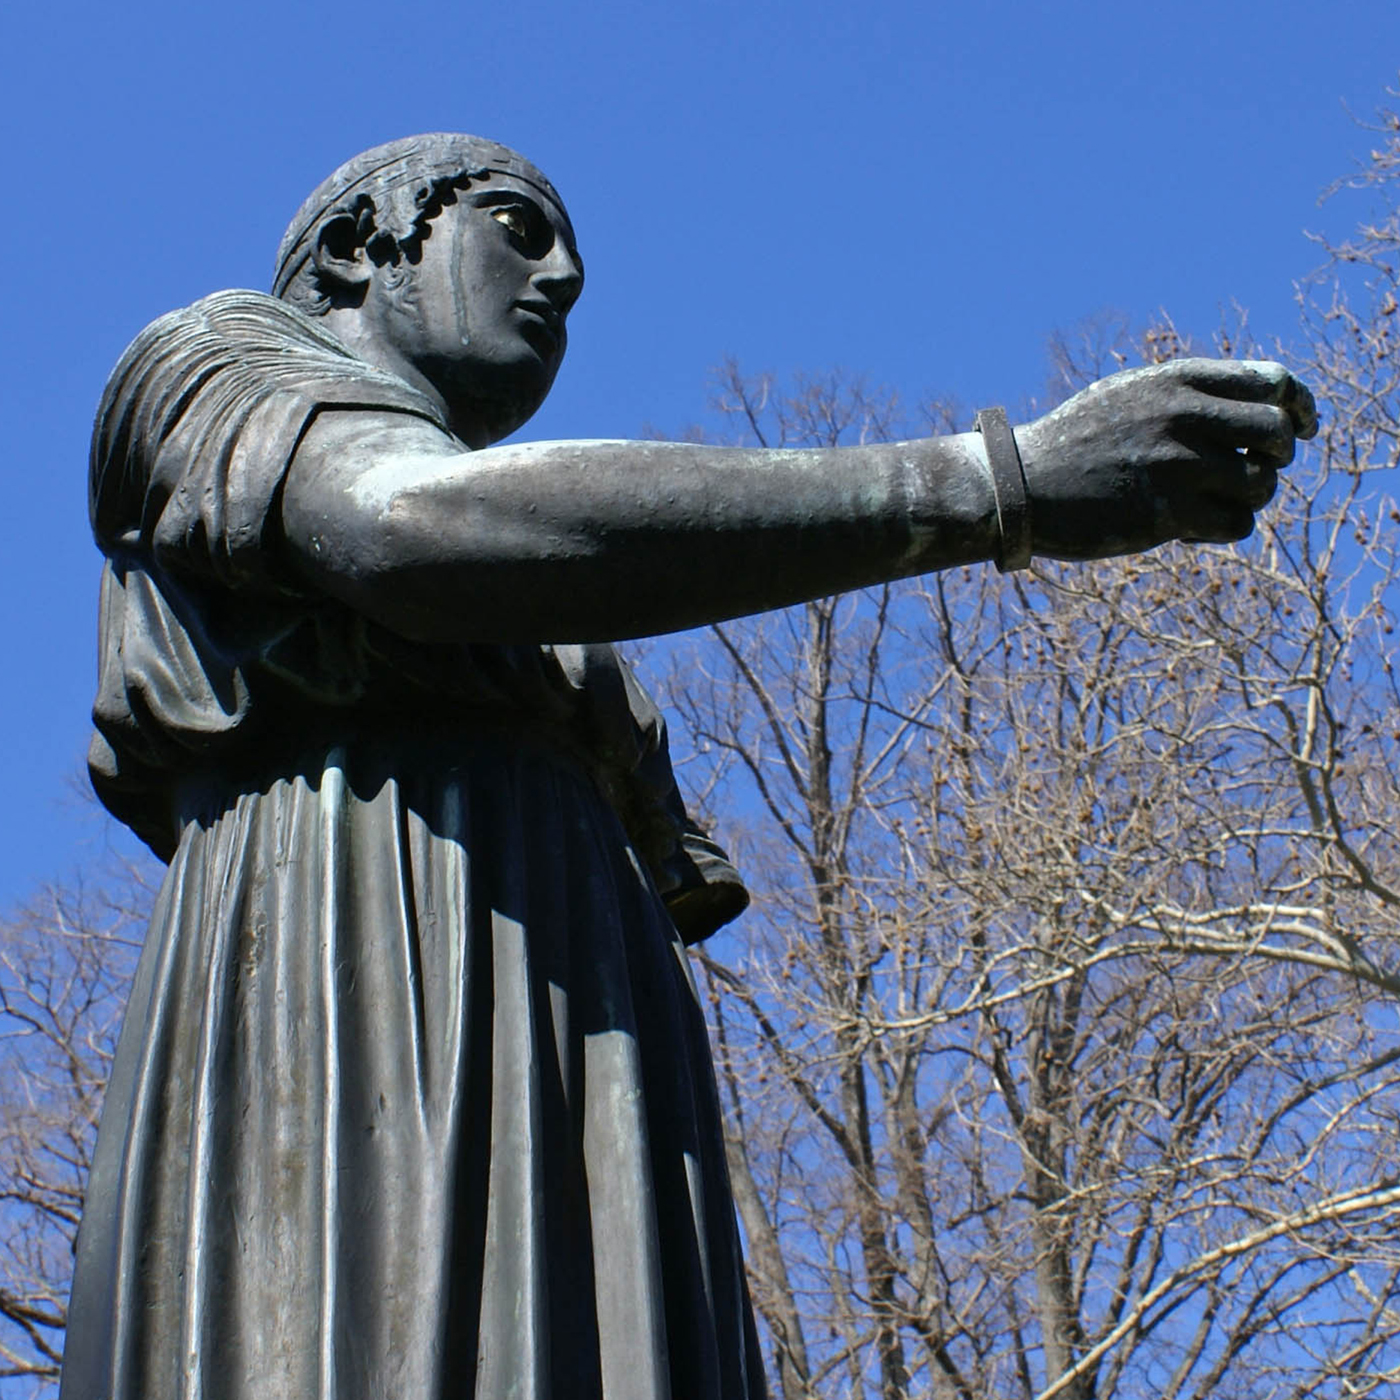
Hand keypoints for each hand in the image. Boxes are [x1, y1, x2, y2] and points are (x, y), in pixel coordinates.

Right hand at [1015, 359, 1317, 559]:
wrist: (1021, 486)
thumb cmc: (1074, 443)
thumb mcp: (1130, 396)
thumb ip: (1189, 395)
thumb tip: (1263, 407)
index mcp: (1178, 380)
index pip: (1274, 381)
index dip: (1298, 406)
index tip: (1300, 427)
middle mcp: (1185, 416)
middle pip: (1279, 432)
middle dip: (1277, 455)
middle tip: (1254, 468)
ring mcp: (1178, 465)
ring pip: (1263, 483)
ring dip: (1249, 496)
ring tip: (1212, 500)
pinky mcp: (1169, 513)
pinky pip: (1237, 524)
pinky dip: (1224, 528)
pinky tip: (1191, 527)